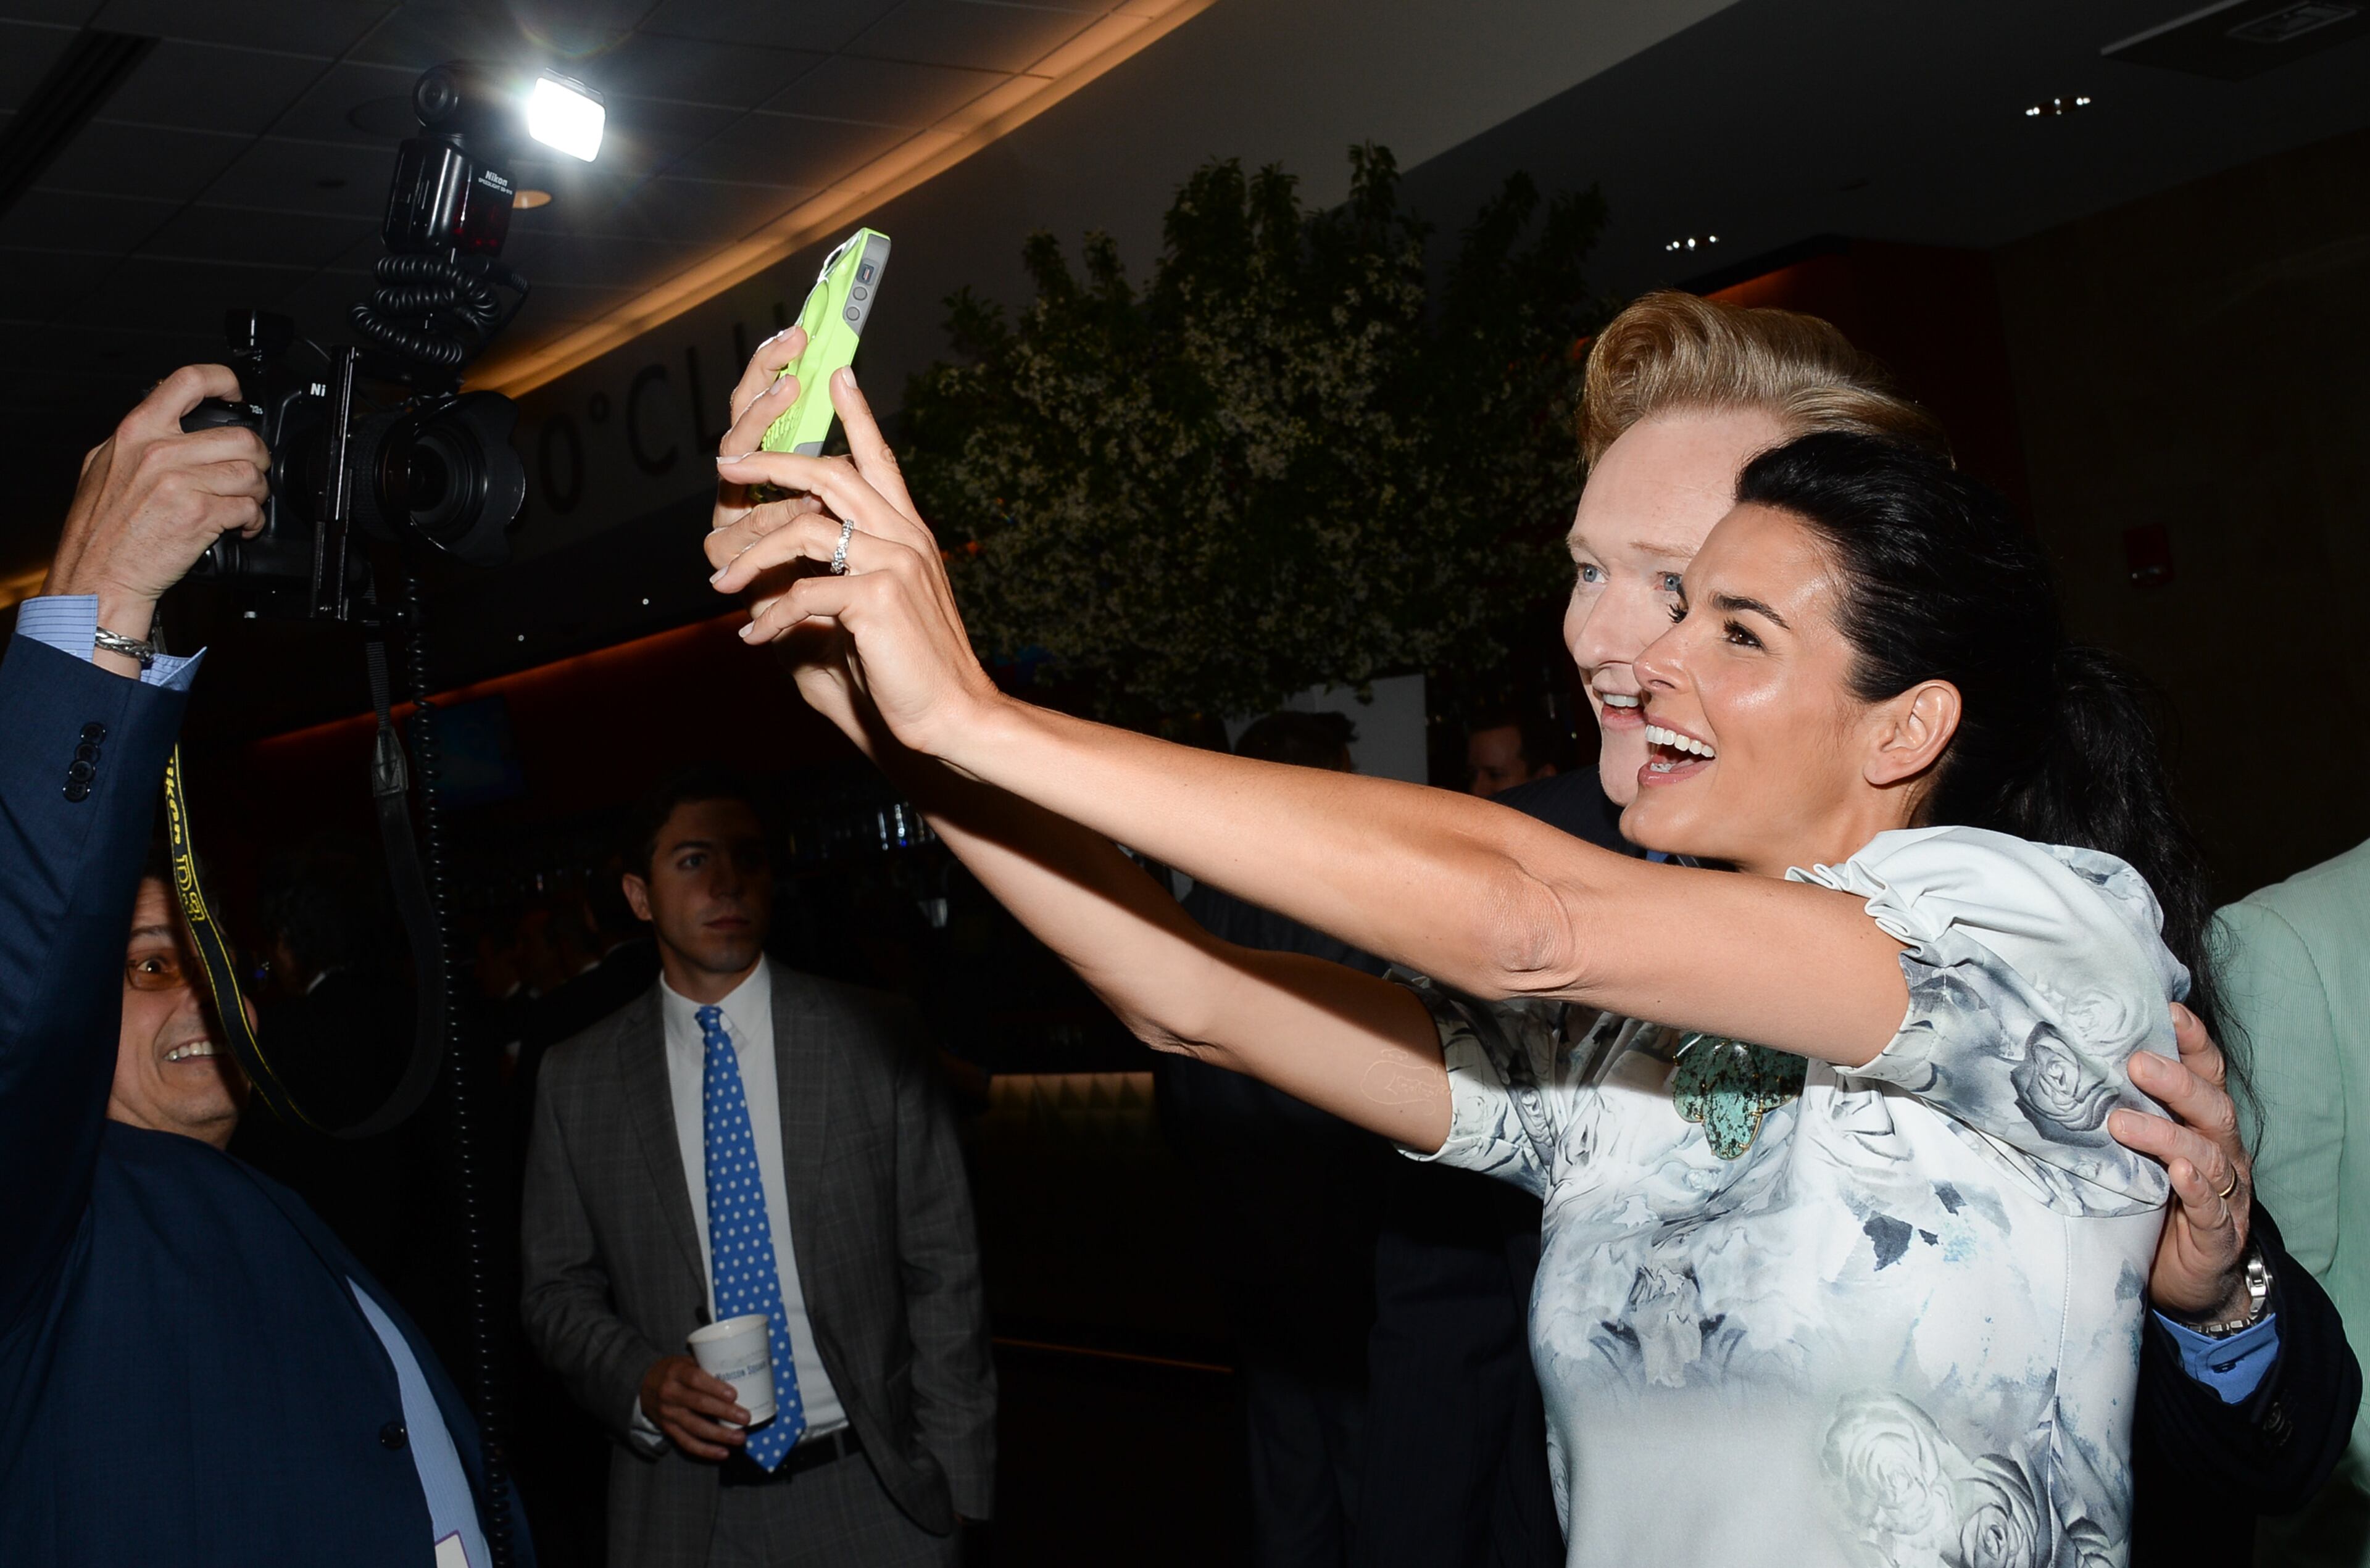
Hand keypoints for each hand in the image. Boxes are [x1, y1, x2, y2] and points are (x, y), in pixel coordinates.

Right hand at [42, 365, 269, 672]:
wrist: (98, 574)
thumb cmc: (100, 529)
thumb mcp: (103, 465)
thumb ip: (136, 440)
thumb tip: (167, 421)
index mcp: (137, 431)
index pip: (188, 381)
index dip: (224, 381)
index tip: (237, 394)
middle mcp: (160, 451)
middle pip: (240, 437)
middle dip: (256, 458)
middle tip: (250, 471)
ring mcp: (181, 482)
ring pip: (251, 473)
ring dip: (257, 492)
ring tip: (244, 503)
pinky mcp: (201, 514)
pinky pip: (249, 507)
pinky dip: (253, 520)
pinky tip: (240, 527)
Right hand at [638, 1354, 748, 1460]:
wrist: (644, 1385)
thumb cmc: (675, 1370)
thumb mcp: (685, 1361)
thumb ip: (706, 1366)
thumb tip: (741, 1371)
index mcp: (676, 1372)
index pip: (695, 1379)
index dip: (715, 1388)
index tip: (734, 1395)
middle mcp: (670, 1393)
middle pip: (699, 1404)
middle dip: (724, 1412)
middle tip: (746, 1418)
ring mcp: (668, 1414)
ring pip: (695, 1427)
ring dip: (719, 1435)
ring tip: (740, 1438)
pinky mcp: (668, 1429)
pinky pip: (686, 1443)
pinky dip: (705, 1450)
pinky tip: (723, 1453)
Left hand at [709, 368, 1002, 762]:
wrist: (955, 715)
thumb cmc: (911, 672)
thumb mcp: (872, 613)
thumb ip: (837, 581)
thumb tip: (785, 575)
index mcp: (909, 534)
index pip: (880, 461)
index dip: (858, 416)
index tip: (838, 374)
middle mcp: (904, 537)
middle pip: (830, 474)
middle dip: (772, 461)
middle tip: (728, 462)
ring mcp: (893, 562)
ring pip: (803, 527)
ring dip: (751, 555)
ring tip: (721, 585)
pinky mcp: (876, 596)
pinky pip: (801, 591)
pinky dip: (770, 617)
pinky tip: (755, 640)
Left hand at [2108, 1003, 2254, 1320]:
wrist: (2189, 1277)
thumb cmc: (2157, 1201)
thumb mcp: (2138, 1150)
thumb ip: (2120, 1111)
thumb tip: (2063, 1066)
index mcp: (2202, 1124)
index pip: (2208, 1073)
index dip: (2193, 1042)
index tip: (2168, 1009)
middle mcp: (2221, 1151)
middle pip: (2212, 1106)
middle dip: (2176, 1082)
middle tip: (2135, 1064)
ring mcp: (2227, 1193)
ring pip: (2209, 1154)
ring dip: (2167, 1135)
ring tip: (2123, 1123)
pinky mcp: (2220, 1234)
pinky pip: (2214, 1208)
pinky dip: (2197, 1189)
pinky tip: (2179, 1174)